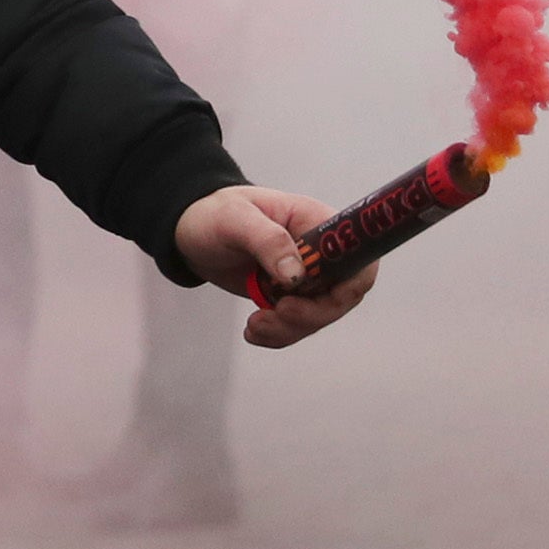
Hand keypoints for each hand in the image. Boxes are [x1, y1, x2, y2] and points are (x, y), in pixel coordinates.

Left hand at [175, 185, 377, 348]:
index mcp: (318, 223)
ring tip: (255, 326)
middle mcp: (321, 252)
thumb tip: (297, 275)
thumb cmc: (212, 213)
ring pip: (319, 316)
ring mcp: (308, 276)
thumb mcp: (234, 219)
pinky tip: (255, 332)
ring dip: (291, 329)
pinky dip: (279, 334)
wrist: (189, 231)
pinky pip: (298, 324)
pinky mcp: (291, 296)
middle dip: (311, 315)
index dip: (349, 286)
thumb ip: (267, 241)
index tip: (312, 299)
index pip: (359, 258)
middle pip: (341, 296)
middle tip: (276, 314)